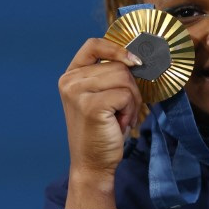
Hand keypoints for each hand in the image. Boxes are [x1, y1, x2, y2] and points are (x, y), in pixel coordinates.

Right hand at [58, 38, 142, 208]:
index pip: (94, 44)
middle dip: (132, 88)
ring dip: (133, 100)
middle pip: (118, 65)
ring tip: (121, 118)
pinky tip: (120, 124)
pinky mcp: (91, 105)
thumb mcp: (101, 96)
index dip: (118, 48)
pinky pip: (126, 94)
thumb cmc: (102, 131)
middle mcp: (70, 81)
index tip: (135, 61)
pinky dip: (131, 110)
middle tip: (125, 110)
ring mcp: (78, 92)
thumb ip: (110, 76)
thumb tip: (138, 57)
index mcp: (71, 75)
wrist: (92, 164)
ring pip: (125, 78)